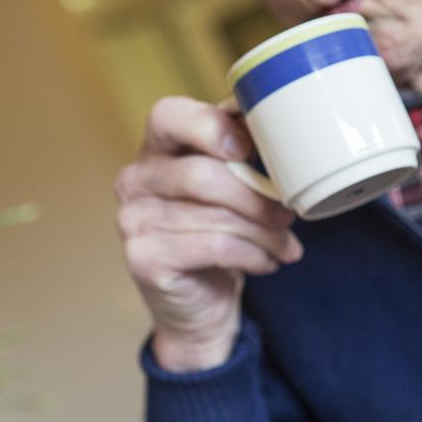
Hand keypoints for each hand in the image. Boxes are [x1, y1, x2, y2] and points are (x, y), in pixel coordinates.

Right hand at [114, 97, 302, 371]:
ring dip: (264, 233)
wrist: (199, 306)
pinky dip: (252, 254)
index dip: (210, 127)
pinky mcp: (144, 257)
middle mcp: (135, 180)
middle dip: (257, 196)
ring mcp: (133, 220)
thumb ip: (241, 152)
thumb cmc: (217, 236)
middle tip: (288, 214)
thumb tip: (275, 124)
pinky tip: (267, 262)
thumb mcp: (231, 188)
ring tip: (284, 244)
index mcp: (155, 150)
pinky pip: (214, 247)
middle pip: (202, 174)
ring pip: (216, 216)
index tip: (249, 149)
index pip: (169, 115)